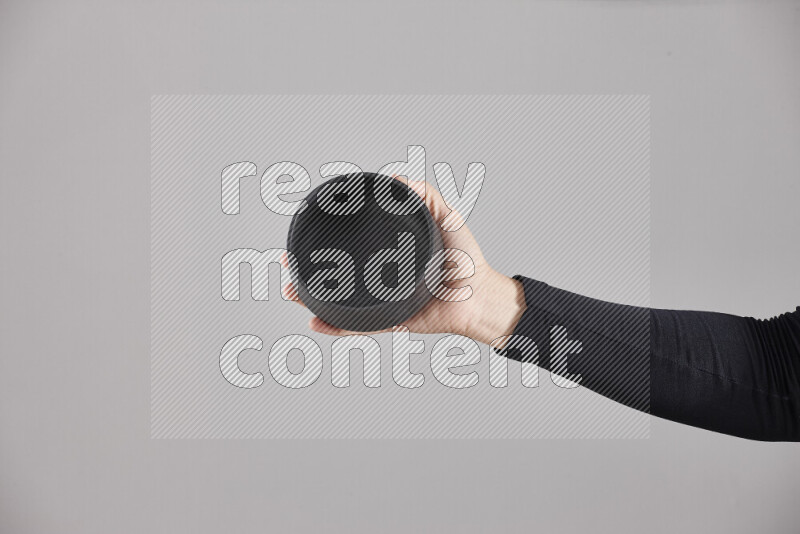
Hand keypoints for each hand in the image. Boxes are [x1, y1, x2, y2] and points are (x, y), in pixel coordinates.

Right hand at [285, 178, 525, 344]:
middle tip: (289, 263)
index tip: (307, 233)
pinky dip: (336, 327)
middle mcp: (381, 279)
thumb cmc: (466, 260)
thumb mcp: (445, 217)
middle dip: (307, 272)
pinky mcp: (391, 322)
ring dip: (312, 299)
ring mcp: (383, 302)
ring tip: (293, 291)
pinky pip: (359, 327)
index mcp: (389, 257)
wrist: (481, 295)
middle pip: (335, 276)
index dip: (327, 243)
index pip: (352, 248)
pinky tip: (316, 321)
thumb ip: (424, 194)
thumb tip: (395, 177)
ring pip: (339, 302)